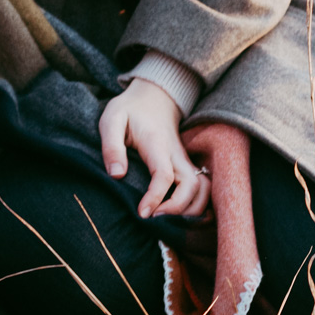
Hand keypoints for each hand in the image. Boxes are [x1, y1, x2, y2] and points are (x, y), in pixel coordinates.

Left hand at [98, 78, 208, 219]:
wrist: (154, 96)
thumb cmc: (129, 110)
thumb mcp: (111, 120)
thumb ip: (111, 147)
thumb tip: (117, 175)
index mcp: (157, 144)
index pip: (164, 175)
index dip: (155, 198)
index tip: (142, 213)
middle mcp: (177, 154)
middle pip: (194, 186)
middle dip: (178, 209)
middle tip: (154, 218)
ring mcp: (184, 159)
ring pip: (203, 189)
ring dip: (191, 209)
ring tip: (166, 219)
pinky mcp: (186, 165)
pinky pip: (201, 187)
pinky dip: (196, 204)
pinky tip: (178, 214)